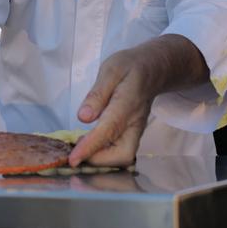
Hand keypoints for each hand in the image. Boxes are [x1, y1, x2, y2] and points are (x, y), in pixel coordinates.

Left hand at [68, 50, 156, 167]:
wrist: (153, 68)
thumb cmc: (130, 67)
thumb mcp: (110, 70)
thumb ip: (97, 94)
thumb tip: (83, 117)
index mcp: (126, 104)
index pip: (108, 130)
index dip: (90, 147)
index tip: (73, 159)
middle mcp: (134, 122)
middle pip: (123, 155)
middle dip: (98, 160)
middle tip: (75, 151)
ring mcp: (136, 130)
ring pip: (123, 156)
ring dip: (101, 159)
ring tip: (80, 148)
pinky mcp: (133, 133)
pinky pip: (121, 151)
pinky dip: (105, 154)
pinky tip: (90, 144)